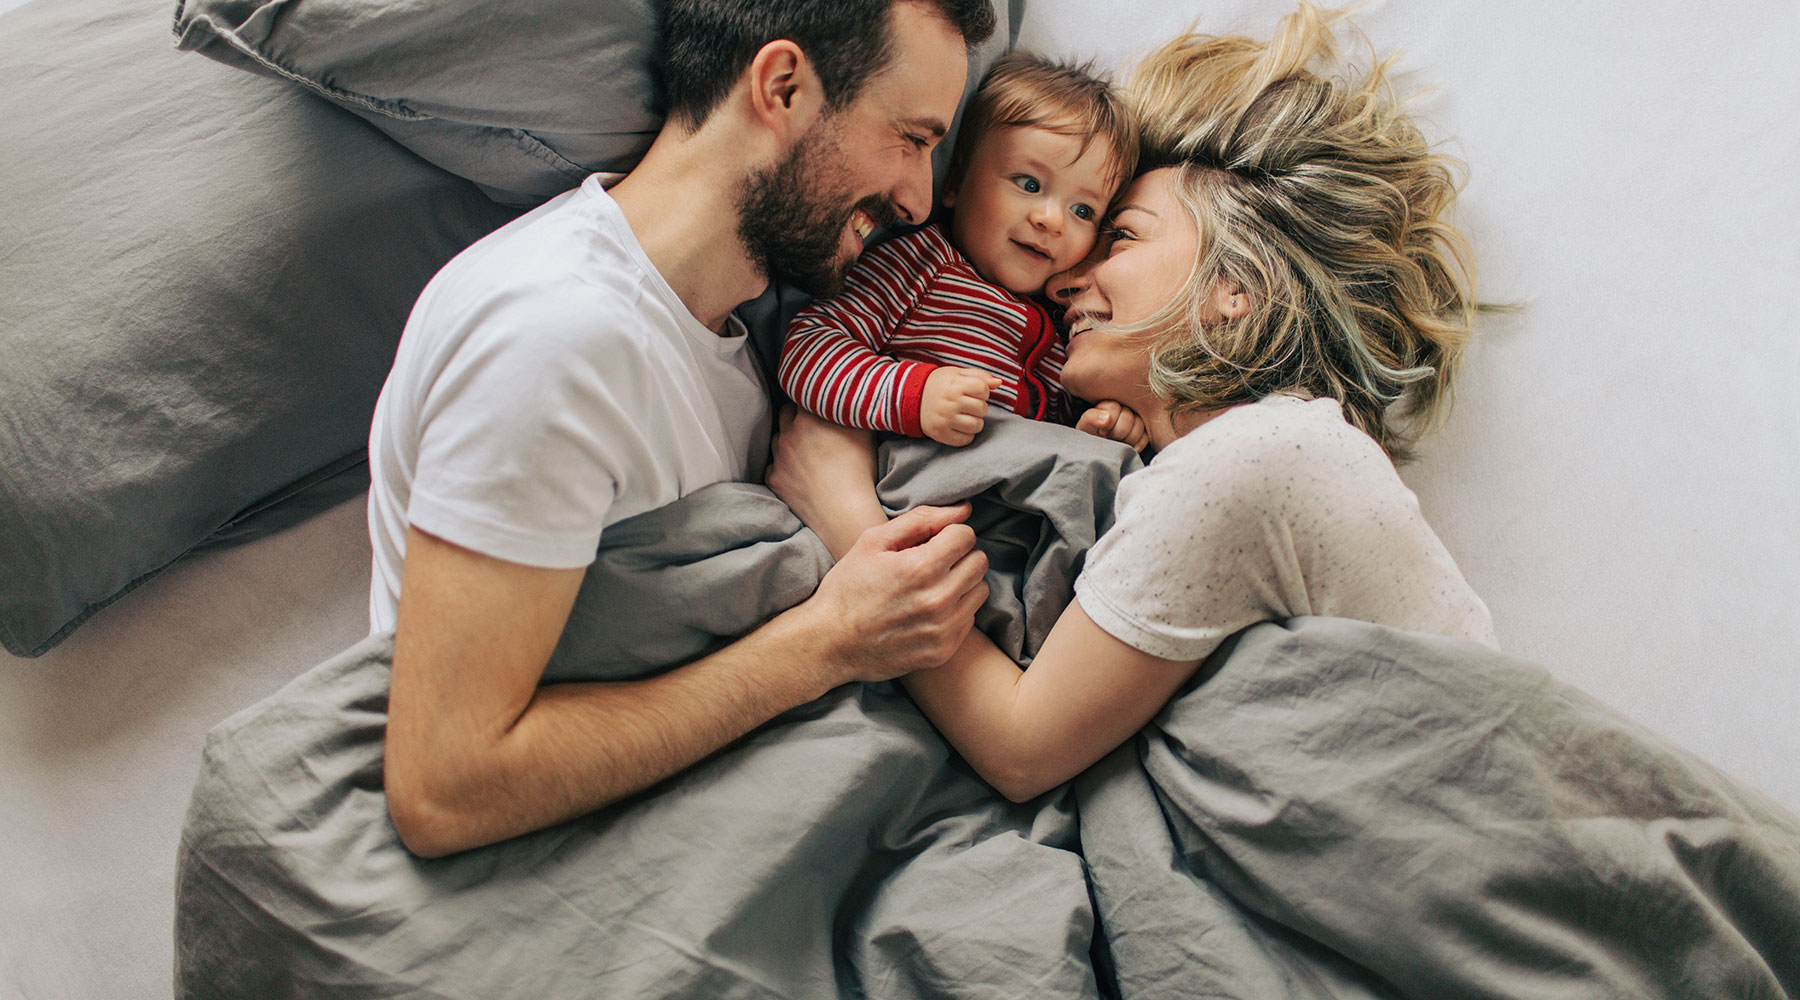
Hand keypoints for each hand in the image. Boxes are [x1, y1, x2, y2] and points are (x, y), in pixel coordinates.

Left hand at [766, 406, 884, 558]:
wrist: (844, 511)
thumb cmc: (859, 470)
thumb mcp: (864, 431)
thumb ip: (853, 409)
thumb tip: (851, 397)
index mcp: (808, 417)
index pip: (802, 394)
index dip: (812, 398)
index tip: (820, 403)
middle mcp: (788, 433)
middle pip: (786, 413)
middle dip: (797, 417)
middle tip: (815, 427)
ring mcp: (778, 457)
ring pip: (778, 439)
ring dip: (789, 440)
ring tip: (808, 452)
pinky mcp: (774, 479)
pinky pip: (774, 465)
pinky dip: (784, 466)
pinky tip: (800, 473)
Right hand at [804, 504, 989, 684]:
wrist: (830, 643)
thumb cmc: (848, 587)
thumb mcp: (872, 542)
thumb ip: (921, 520)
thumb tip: (964, 510)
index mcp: (920, 567)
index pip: (965, 536)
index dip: (948, 534)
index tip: (931, 543)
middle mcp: (938, 599)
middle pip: (979, 561)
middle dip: (959, 556)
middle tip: (933, 563)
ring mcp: (943, 629)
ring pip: (979, 590)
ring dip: (962, 583)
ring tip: (932, 587)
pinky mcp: (944, 651)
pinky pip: (969, 619)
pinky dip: (955, 611)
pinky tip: (928, 611)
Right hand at [920, 367, 1003, 445]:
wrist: (912, 398)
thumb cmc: (939, 384)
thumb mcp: (957, 373)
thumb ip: (979, 376)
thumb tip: (998, 383)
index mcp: (955, 385)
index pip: (983, 390)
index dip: (982, 392)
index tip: (974, 392)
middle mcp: (950, 402)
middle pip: (982, 409)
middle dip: (979, 407)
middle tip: (968, 405)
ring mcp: (945, 419)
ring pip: (976, 426)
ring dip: (975, 422)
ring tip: (965, 416)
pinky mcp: (941, 434)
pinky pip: (966, 440)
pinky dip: (967, 435)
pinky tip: (960, 426)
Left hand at [1075, 400, 1149, 451]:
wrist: (1097, 454)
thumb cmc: (1090, 439)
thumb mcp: (1085, 427)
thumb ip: (1090, 418)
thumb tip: (1107, 417)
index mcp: (1109, 405)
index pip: (1114, 408)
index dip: (1108, 423)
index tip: (1101, 432)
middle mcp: (1124, 410)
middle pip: (1128, 417)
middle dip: (1117, 432)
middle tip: (1109, 438)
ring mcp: (1136, 421)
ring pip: (1139, 426)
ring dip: (1127, 439)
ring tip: (1117, 444)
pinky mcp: (1143, 434)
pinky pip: (1145, 438)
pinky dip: (1135, 445)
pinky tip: (1126, 448)